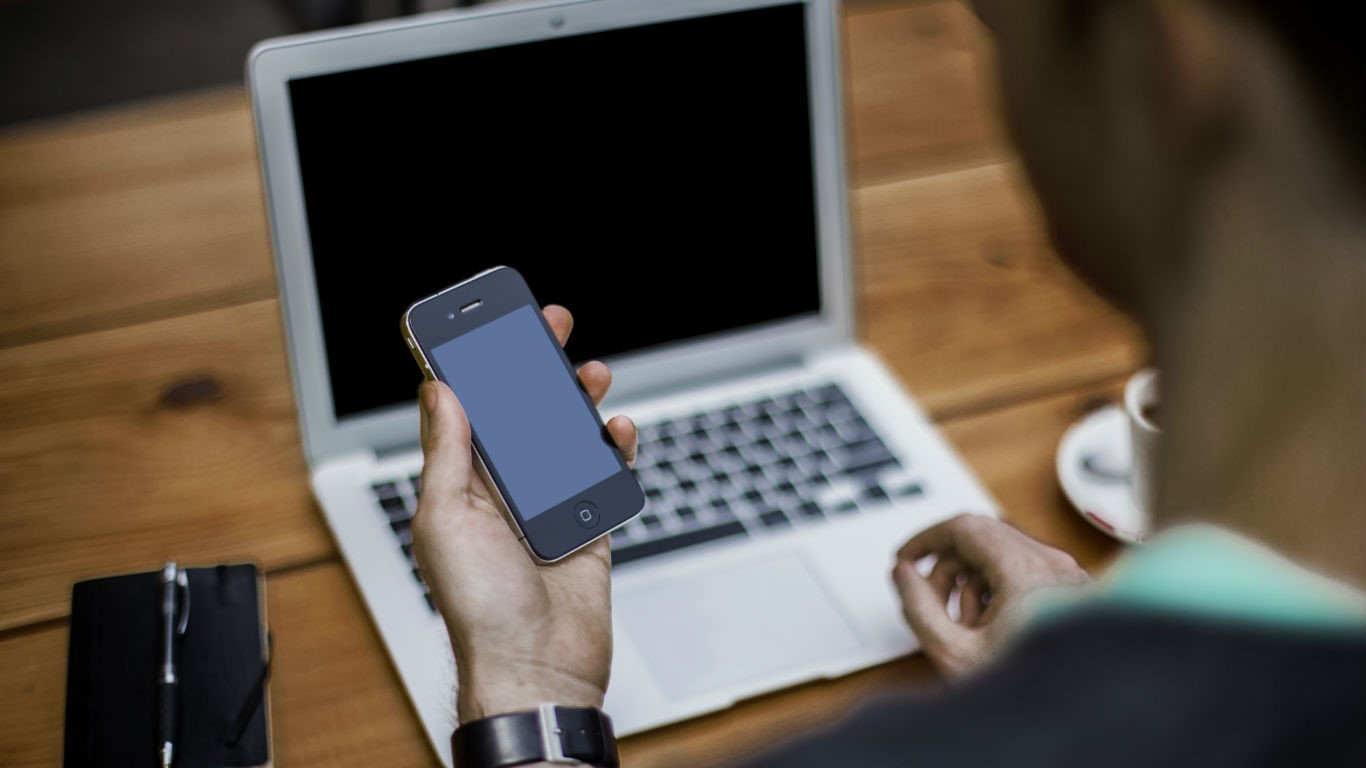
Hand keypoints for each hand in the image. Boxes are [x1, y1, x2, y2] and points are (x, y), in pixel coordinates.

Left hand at [411, 305, 637, 722]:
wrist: (538, 668)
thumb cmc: (480, 608)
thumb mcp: (445, 519)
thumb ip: (447, 453)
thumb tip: (439, 390)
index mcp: (460, 485)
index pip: (466, 410)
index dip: (475, 365)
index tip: (486, 324)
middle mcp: (502, 491)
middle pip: (520, 413)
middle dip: (533, 367)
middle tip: (549, 326)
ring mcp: (547, 505)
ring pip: (565, 436)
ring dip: (576, 400)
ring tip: (591, 373)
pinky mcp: (587, 524)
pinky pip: (603, 473)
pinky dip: (613, 448)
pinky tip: (616, 430)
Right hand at [892, 514, 1089, 677]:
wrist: (1078, 717)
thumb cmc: (1033, 694)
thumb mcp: (955, 654)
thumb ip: (919, 608)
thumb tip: (904, 574)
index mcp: (1026, 572)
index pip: (964, 528)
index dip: (926, 540)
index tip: (905, 559)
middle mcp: (1053, 565)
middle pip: (982, 539)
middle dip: (947, 568)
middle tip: (928, 600)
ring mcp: (1068, 577)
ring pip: (1002, 556)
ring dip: (971, 582)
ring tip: (965, 626)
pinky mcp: (1074, 591)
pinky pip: (1024, 573)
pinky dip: (998, 590)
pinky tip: (991, 629)